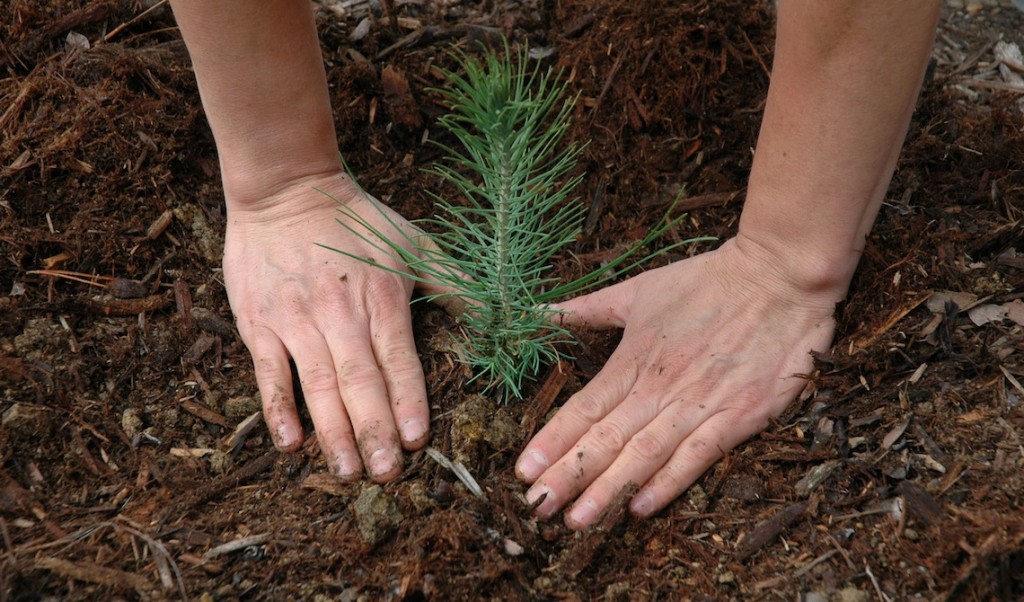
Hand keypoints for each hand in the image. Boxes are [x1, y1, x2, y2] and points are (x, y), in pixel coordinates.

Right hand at [222, 172, 428, 481]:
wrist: (284, 188)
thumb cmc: (356, 219)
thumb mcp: (414, 242)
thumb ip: (455, 283)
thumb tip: (503, 315)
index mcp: (381, 297)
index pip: (398, 358)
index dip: (408, 400)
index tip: (417, 440)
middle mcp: (339, 312)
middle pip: (359, 380)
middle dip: (374, 430)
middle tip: (386, 475)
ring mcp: (296, 320)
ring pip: (317, 385)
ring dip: (333, 431)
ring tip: (348, 472)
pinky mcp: (260, 322)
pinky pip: (269, 372)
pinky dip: (278, 408)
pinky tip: (291, 443)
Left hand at [515, 236, 840, 527]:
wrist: (779, 276)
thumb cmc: (707, 281)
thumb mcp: (640, 289)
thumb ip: (588, 308)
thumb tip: (540, 312)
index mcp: (633, 359)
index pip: (584, 408)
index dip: (552, 442)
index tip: (523, 471)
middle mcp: (660, 387)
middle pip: (606, 439)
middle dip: (569, 476)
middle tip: (537, 508)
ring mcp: (699, 404)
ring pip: (644, 454)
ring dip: (608, 489)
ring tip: (577, 520)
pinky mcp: (739, 416)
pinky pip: (697, 457)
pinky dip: (668, 483)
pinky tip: (640, 508)